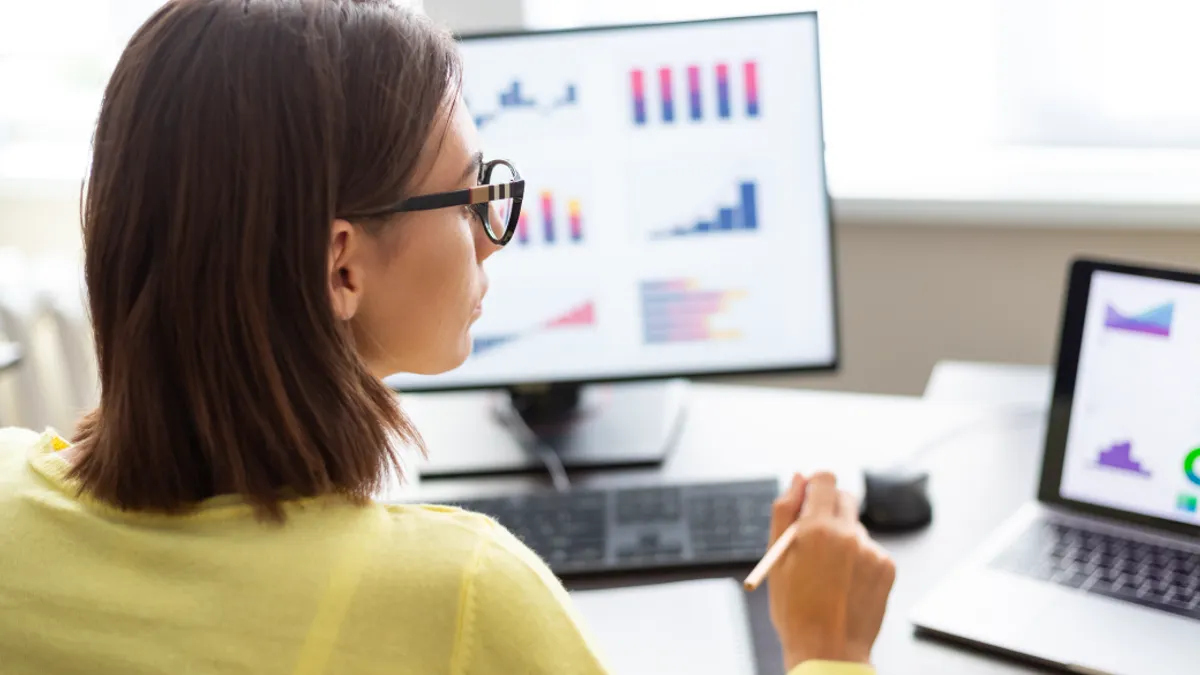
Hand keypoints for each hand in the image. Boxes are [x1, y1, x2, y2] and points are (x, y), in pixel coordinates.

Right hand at [767, 472, 896, 668]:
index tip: (809, 498)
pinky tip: (846, 583)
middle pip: (844, 497)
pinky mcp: (887, 567)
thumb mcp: (776, 558)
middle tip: (816, 537)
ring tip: (828, 573)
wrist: (828, 651)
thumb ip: (784, 511)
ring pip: (855, 527)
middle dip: (829, 509)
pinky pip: (870, 549)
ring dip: (843, 538)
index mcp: (817, 529)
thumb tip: (797, 478)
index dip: (815, 485)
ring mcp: (871, 551)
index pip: (825, 478)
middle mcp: (849, 534)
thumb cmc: (794, 609)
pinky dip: (859, 560)